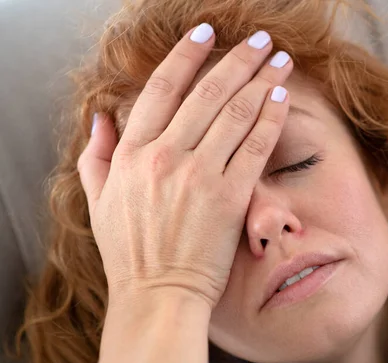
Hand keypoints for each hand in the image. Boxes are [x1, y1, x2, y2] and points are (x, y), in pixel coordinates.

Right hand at [77, 26, 292, 309]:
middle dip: (237, 59)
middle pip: (207, 92)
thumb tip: (103, 116)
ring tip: (279, 60)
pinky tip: (281, 99)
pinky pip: (254, 148)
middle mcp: (165, 156)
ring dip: (260, 81)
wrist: (157, 295)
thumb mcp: (98, 201)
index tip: (207, 32)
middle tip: (259, 39)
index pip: (163, 88)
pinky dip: (269, 120)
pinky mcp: (229, 198)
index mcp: (132, 152)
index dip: (187, 54)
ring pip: (235, 114)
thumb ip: (96, 154)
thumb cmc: (130, 252)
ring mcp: (198, 176)